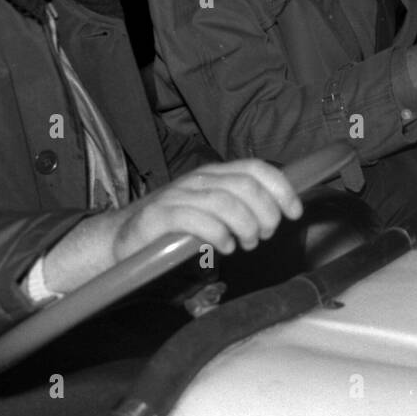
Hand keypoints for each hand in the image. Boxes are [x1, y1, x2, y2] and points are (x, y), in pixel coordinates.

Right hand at [45, 160, 302, 294]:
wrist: (121, 241)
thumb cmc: (174, 231)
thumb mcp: (212, 215)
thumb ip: (240, 210)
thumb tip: (277, 215)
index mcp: (215, 175)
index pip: (257, 169)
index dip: (282, 188)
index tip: (295, 212)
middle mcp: (199, 179)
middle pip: (246, 186)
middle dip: (266, 212)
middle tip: (264, 235)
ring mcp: (178, 195)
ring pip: (225, 201)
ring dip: (245, 226)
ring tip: (245, 244)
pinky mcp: (160, 216)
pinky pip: (197, 219)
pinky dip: (218, 234)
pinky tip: (223, 247)